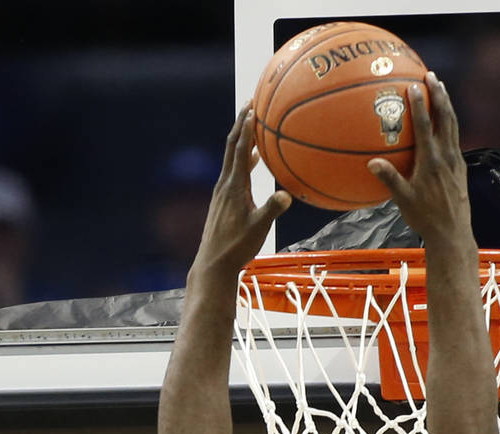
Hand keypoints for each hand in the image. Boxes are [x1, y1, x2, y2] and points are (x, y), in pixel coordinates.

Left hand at [192, 103, 291, 279]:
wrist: (213, 262)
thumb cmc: (237, 246)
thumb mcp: (258, 228)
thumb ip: (272, 209)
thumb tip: (286, 194)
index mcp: (234, 186)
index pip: (240, 150)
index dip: (247, 128)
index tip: (253, 108)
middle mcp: (225, 184)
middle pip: (232, 146)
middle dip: (241, 124)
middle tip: (250, 104)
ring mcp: (222, 192)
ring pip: (232, 159)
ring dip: (242, 140)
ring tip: (253, 126)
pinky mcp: (222, 200)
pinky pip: (233, 171)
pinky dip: (244, 160)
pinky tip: (253, 161)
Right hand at [367, 72, 471, 247]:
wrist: (452, 233)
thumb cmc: (425, 218)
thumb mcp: (404, 201)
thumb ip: (389, 179)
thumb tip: (372, 163)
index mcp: (431, 162)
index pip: (425, 126)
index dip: (420, 104)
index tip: (414, 85)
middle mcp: (447, 157)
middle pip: (445, 118)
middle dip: (439, 95)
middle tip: (432, 76)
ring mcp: (456, 161)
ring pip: (453, 125)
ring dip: (447, 105)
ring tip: (441, 88)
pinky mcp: (460, 168)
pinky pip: (455, 138)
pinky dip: (450, 123)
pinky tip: (445, 120)